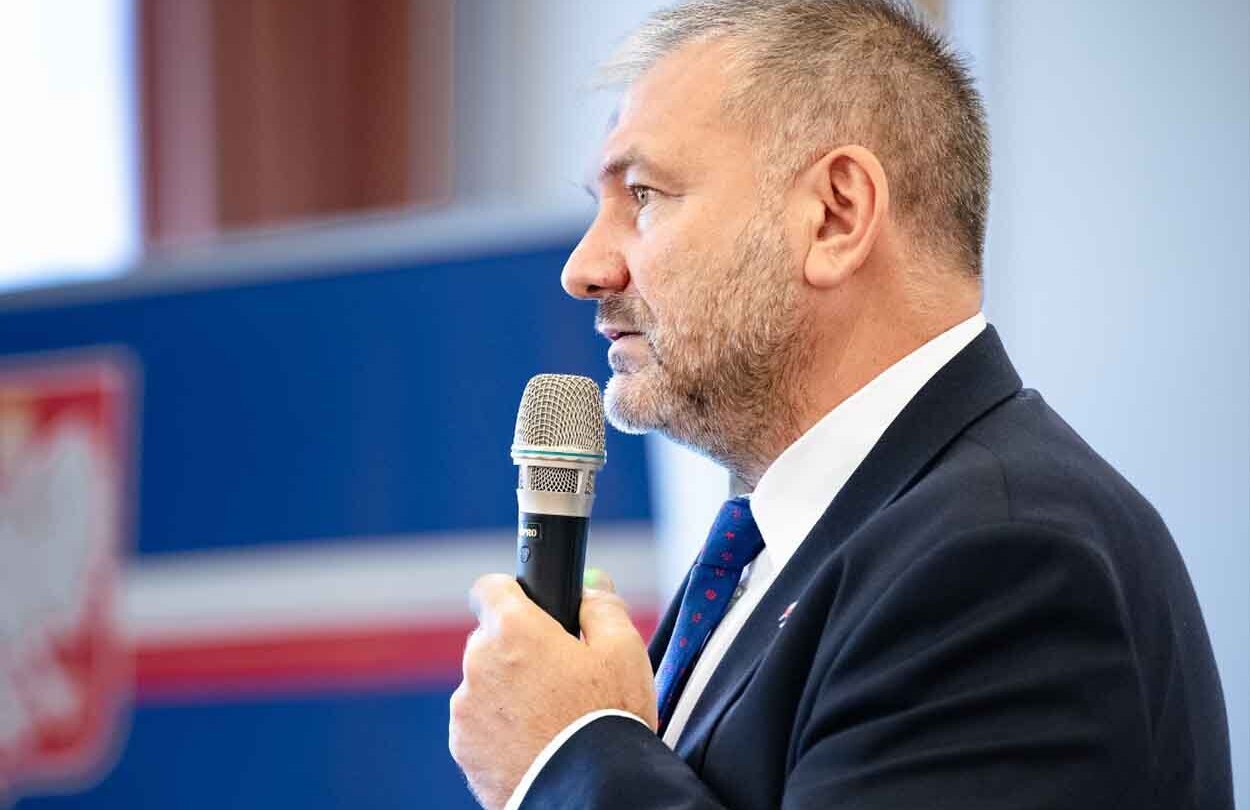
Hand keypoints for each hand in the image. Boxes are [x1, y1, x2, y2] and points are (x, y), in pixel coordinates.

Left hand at [449, 572, 656, 808]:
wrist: (588, 793)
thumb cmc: (607, 719)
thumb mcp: (624, 651)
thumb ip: (603, 606)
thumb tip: (591, 584)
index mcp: (514, 630)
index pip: (489, 588)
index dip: (510, 593)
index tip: (526, 606)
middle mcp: (479, 663)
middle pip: (490, 640)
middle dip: (517, 650)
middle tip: (557, 676)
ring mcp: (466, 709)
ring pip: (484, 684)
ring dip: (507, 692)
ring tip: (550, 718)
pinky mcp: (463, 749)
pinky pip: (479, 725)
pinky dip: (499, 729)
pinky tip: (534, 743)